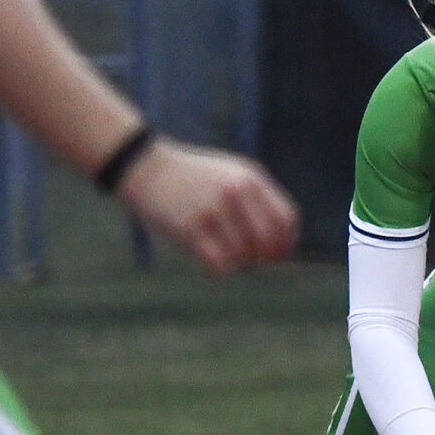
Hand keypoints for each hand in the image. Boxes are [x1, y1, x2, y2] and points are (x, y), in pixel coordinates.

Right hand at [116, 136, 299, 271]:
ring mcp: (212, 210)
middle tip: (253, 259)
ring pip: (242, 256)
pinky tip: (211, 256)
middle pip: (267, 242)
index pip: (286, 219)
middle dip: (264, 257)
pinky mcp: (189, 228)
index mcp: (250, 178)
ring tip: (224, 250)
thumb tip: (285, 241)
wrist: (148, 167)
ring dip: (238, 262)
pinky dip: (219, 267)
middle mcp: (234, 192)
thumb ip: (259, 200)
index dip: (286, 242)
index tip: (279, 254)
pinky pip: (219, 263)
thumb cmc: (196, 177)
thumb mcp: (233, 174)